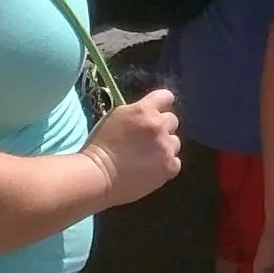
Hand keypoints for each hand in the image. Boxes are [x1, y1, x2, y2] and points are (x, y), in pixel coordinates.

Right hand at [85, 87, 181, 210]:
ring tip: (148, 157)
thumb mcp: (116, 117)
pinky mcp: (169, 166)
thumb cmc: (101, 146)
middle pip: (172, 120)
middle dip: (162, 128)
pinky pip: (175, 161)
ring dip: (164, 147)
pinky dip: (165, 165)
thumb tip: (149, 112)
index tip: (156, 113)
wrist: (98, 176)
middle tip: (147, 140)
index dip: (162, 105)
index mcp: (143, 110)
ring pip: (175, 142)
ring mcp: (166, 147)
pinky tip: (151, 169)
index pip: (166, 97)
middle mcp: (158, 125)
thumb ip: (137, 111)